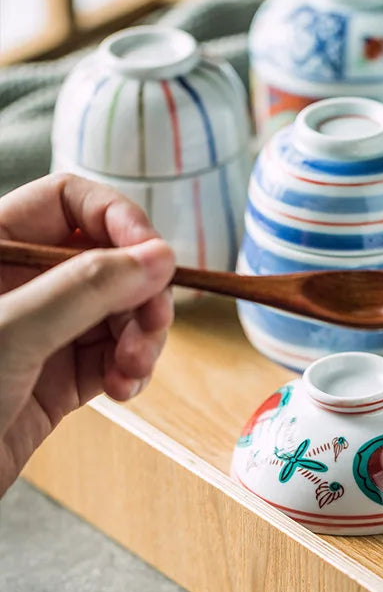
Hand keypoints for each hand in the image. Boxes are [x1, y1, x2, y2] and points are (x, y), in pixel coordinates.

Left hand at [0, 173, 174, 496]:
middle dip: (142, 292)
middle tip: (154, 323)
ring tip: (132, 367)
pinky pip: (117, 356)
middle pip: (110, 260)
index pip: (69, 203)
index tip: (155, 255)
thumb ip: (84, 288)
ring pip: (123, 311)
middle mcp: (23, 286)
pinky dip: (133, 370)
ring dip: (144, 337)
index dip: (118, 219)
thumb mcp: (11, 333)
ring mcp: (45, 332)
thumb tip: (157, 257)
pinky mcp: (61, 377)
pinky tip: (123, 388)